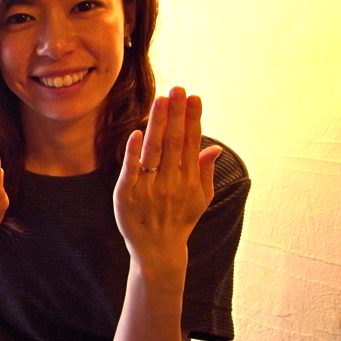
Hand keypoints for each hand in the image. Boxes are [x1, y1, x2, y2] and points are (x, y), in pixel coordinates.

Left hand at [113, 86, 219, 264]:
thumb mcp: (199, 199)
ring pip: (154, 151)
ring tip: (162, 101)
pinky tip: (137, 133)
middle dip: (176, 114)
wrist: (158, 251)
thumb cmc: (179, 221)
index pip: (191, 143)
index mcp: (189, 180)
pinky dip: (133, 152)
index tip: (194, 97)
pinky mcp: (126, 195)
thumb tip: (214, 147)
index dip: (192, 119)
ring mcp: (148, 188)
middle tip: (177, 89)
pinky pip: (131, 170)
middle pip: (174, 142)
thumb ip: (204, 171)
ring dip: (158, 125)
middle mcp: (171, 182)